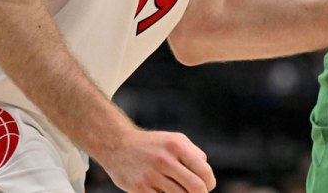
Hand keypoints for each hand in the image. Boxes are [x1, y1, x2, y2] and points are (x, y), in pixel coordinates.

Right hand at [96, 129, 215, 192]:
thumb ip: (194, 154)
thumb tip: (206, 174)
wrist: (118, 145)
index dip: (209, 183)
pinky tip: (165, 192)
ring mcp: (151, 175)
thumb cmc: (153, 144)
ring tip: (182, 191)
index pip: (204, 171)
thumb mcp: (175, 140)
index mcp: (177, 146)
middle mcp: (165, 159)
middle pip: (195, 187)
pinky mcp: (139, 188)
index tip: (208, 186)